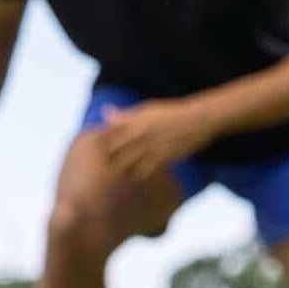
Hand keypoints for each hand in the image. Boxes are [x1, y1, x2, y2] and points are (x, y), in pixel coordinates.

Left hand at [99, 99, 216, 180]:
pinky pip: (145, 170)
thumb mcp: (148, 109)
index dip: (96, 145)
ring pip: (126, 162)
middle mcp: (141, 134)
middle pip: (113, 151)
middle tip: (95, 169)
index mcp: (135, 121)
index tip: (88, 152)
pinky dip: (136, 175)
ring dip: (117, 169)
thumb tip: (105, 112)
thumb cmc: (173, 113)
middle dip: (104, 160)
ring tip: (110, 177)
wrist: (200, 119)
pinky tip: (133, 178)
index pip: (107, 135)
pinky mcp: (164, 157)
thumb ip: (126, 115)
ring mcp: (152, 146)